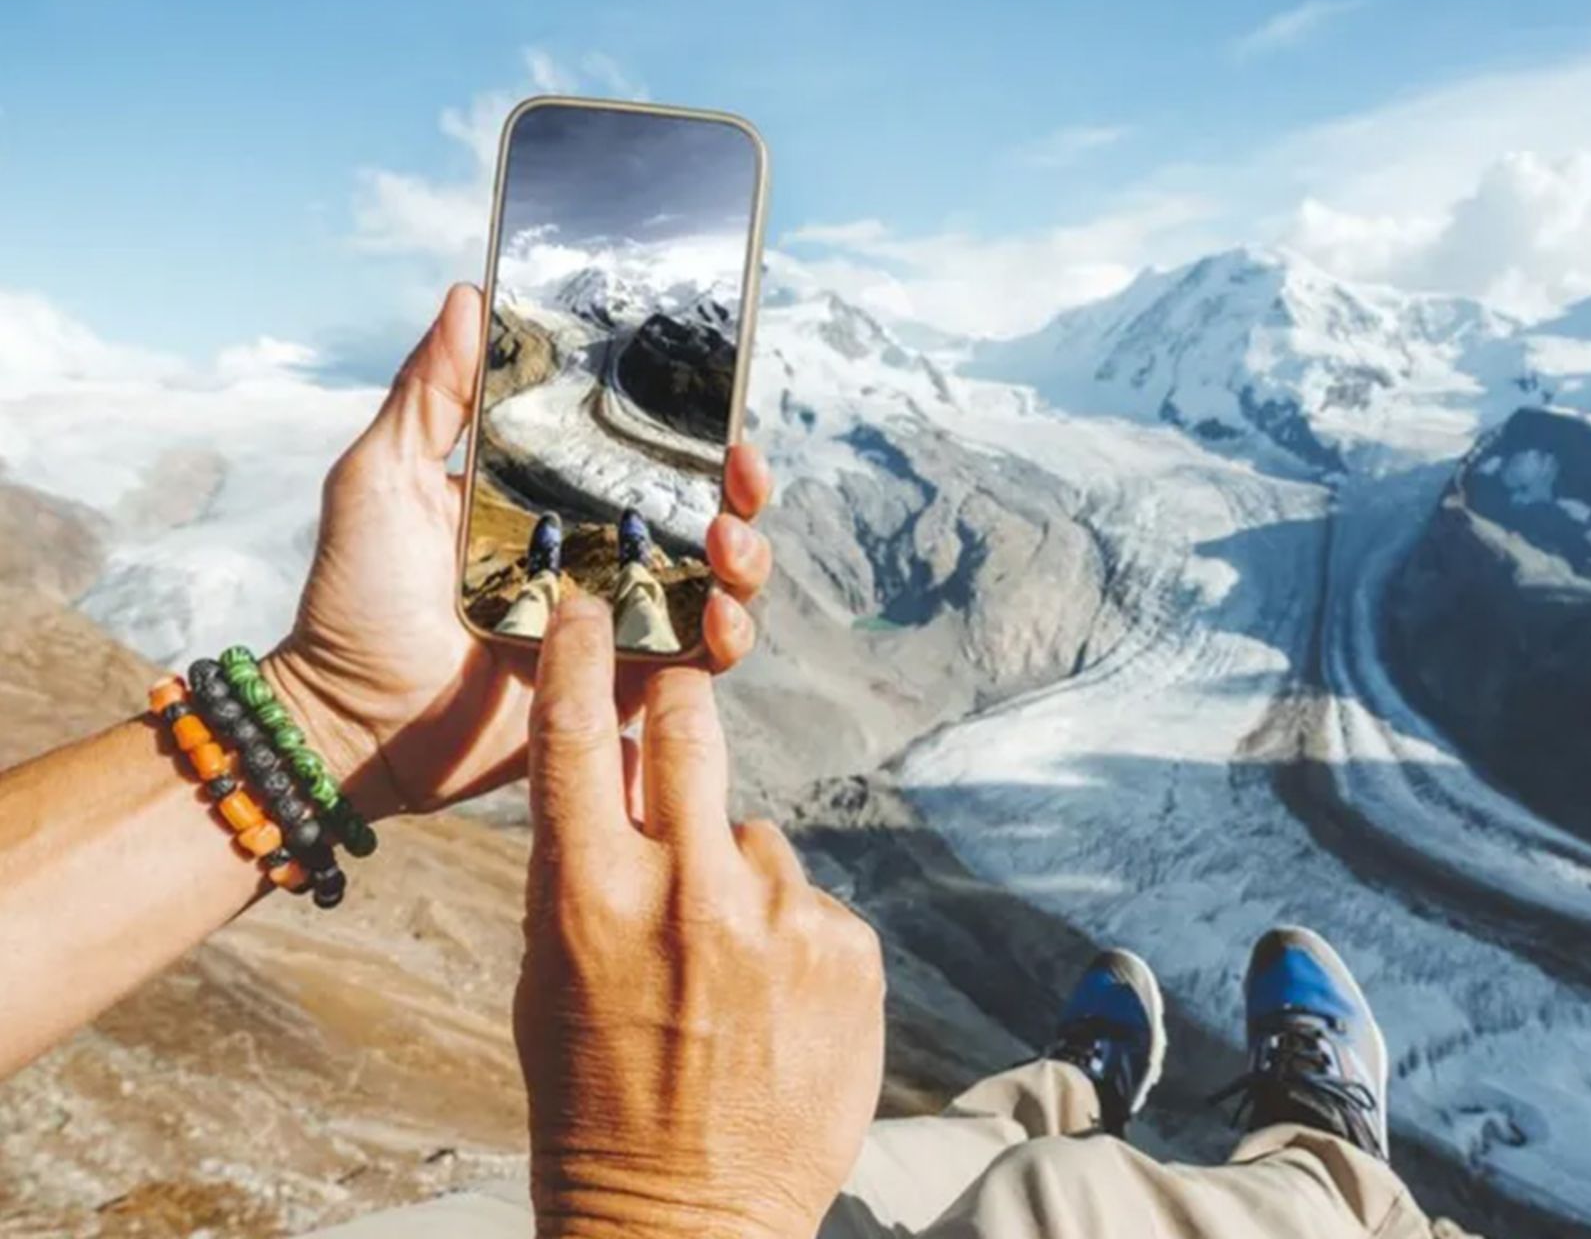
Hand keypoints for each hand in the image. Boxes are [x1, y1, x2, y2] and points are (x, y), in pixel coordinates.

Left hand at [260, 284, 776, 818]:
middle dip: (741, 490)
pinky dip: (725, 640)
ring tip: (728, 547)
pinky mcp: (624, 690)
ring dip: (746, 560)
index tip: (719, 403)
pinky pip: (700, 665)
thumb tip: (470, 294)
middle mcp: (600, 558)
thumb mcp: (381, 477)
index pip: (644, 455)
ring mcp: (619, 625)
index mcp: (554, 502)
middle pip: (705, 515)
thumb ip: (429, 394)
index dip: (695, 429)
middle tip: (740, 472)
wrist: (349, 720)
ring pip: (720, 586)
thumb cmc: (353, 597)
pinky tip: (716, 618)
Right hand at [514, 597, 884, 1238]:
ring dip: (736, 874)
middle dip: (682, 706)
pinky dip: (789, 934)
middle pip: (694, 731)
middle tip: (678, 707)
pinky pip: (809, 902)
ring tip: (722, 971)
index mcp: (589, 898)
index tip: (590, 605)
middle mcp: (689, 894)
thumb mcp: (549, 978)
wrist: (685, 1219)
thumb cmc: (594, 1101)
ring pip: (756, 834)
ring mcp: (780, 921)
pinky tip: (771, 1004)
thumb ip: (581, 868)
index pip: (579, 736)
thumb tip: (614, 767)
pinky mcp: (849, 950)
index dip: (580, 654)